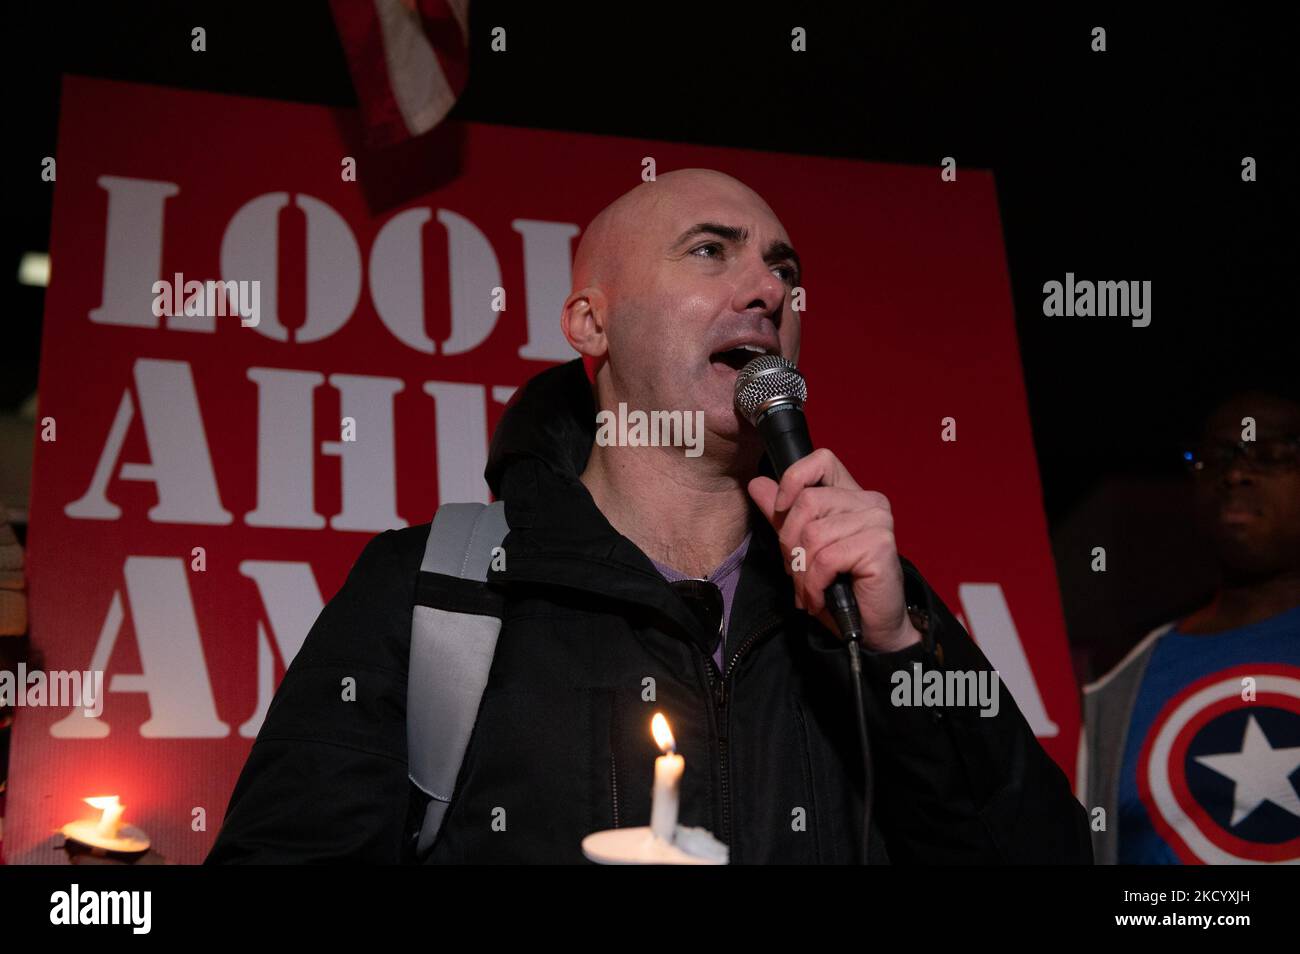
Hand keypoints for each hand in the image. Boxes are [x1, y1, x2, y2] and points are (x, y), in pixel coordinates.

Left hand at [747, 449, 921, 653]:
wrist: (871, 629)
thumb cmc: (839, 588)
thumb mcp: (802, 548)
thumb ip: (782, 515)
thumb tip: (758, 484)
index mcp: (852, 495)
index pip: (822, 460)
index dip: (794, 479)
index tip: (780, 510)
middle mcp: (869, 502)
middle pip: (808, 503)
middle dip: (790, 544)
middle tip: (796, 571)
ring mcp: (877, 521)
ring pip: (813, 534)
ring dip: (801, 571)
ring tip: (808, 590)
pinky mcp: (879, 545)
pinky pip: (826, 559)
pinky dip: (813, 584)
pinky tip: (818, 598)